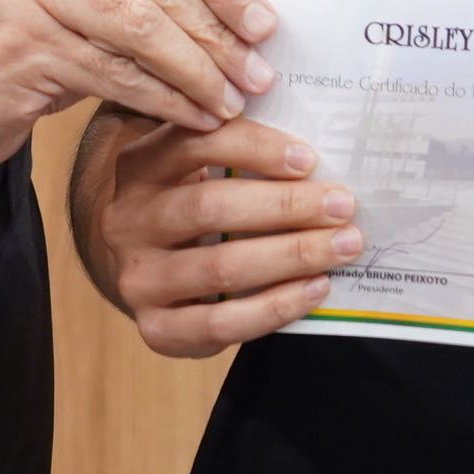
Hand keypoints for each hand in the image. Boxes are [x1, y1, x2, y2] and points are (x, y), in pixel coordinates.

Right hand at [0, 0, 276, 179]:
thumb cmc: (10, 34)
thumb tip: (235, 1)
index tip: (263, 19)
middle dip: (217, 30)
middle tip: (259, 70)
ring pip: (140, 25)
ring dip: (197, 69)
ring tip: (232, 100)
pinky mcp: (16, 43)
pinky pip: (113, 72)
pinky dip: (162, 97)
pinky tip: (191, 116)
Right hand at [68, 106, 363, 356]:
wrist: (148, 274)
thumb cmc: (192, 208)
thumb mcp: (196, 169)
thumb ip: (237, 151)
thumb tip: (315, 151)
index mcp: (141, 167)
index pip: (198, 144)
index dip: (256, 148)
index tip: (309, 158)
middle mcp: (129, 220)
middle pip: (211, 207)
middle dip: (286, 206)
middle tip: (342, 205)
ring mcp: (139, 279)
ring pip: (221, 266)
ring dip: (292, 255)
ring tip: (343, 245)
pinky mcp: (157, 329)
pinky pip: (222, 322)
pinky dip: (276, 305)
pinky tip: (315, 287)